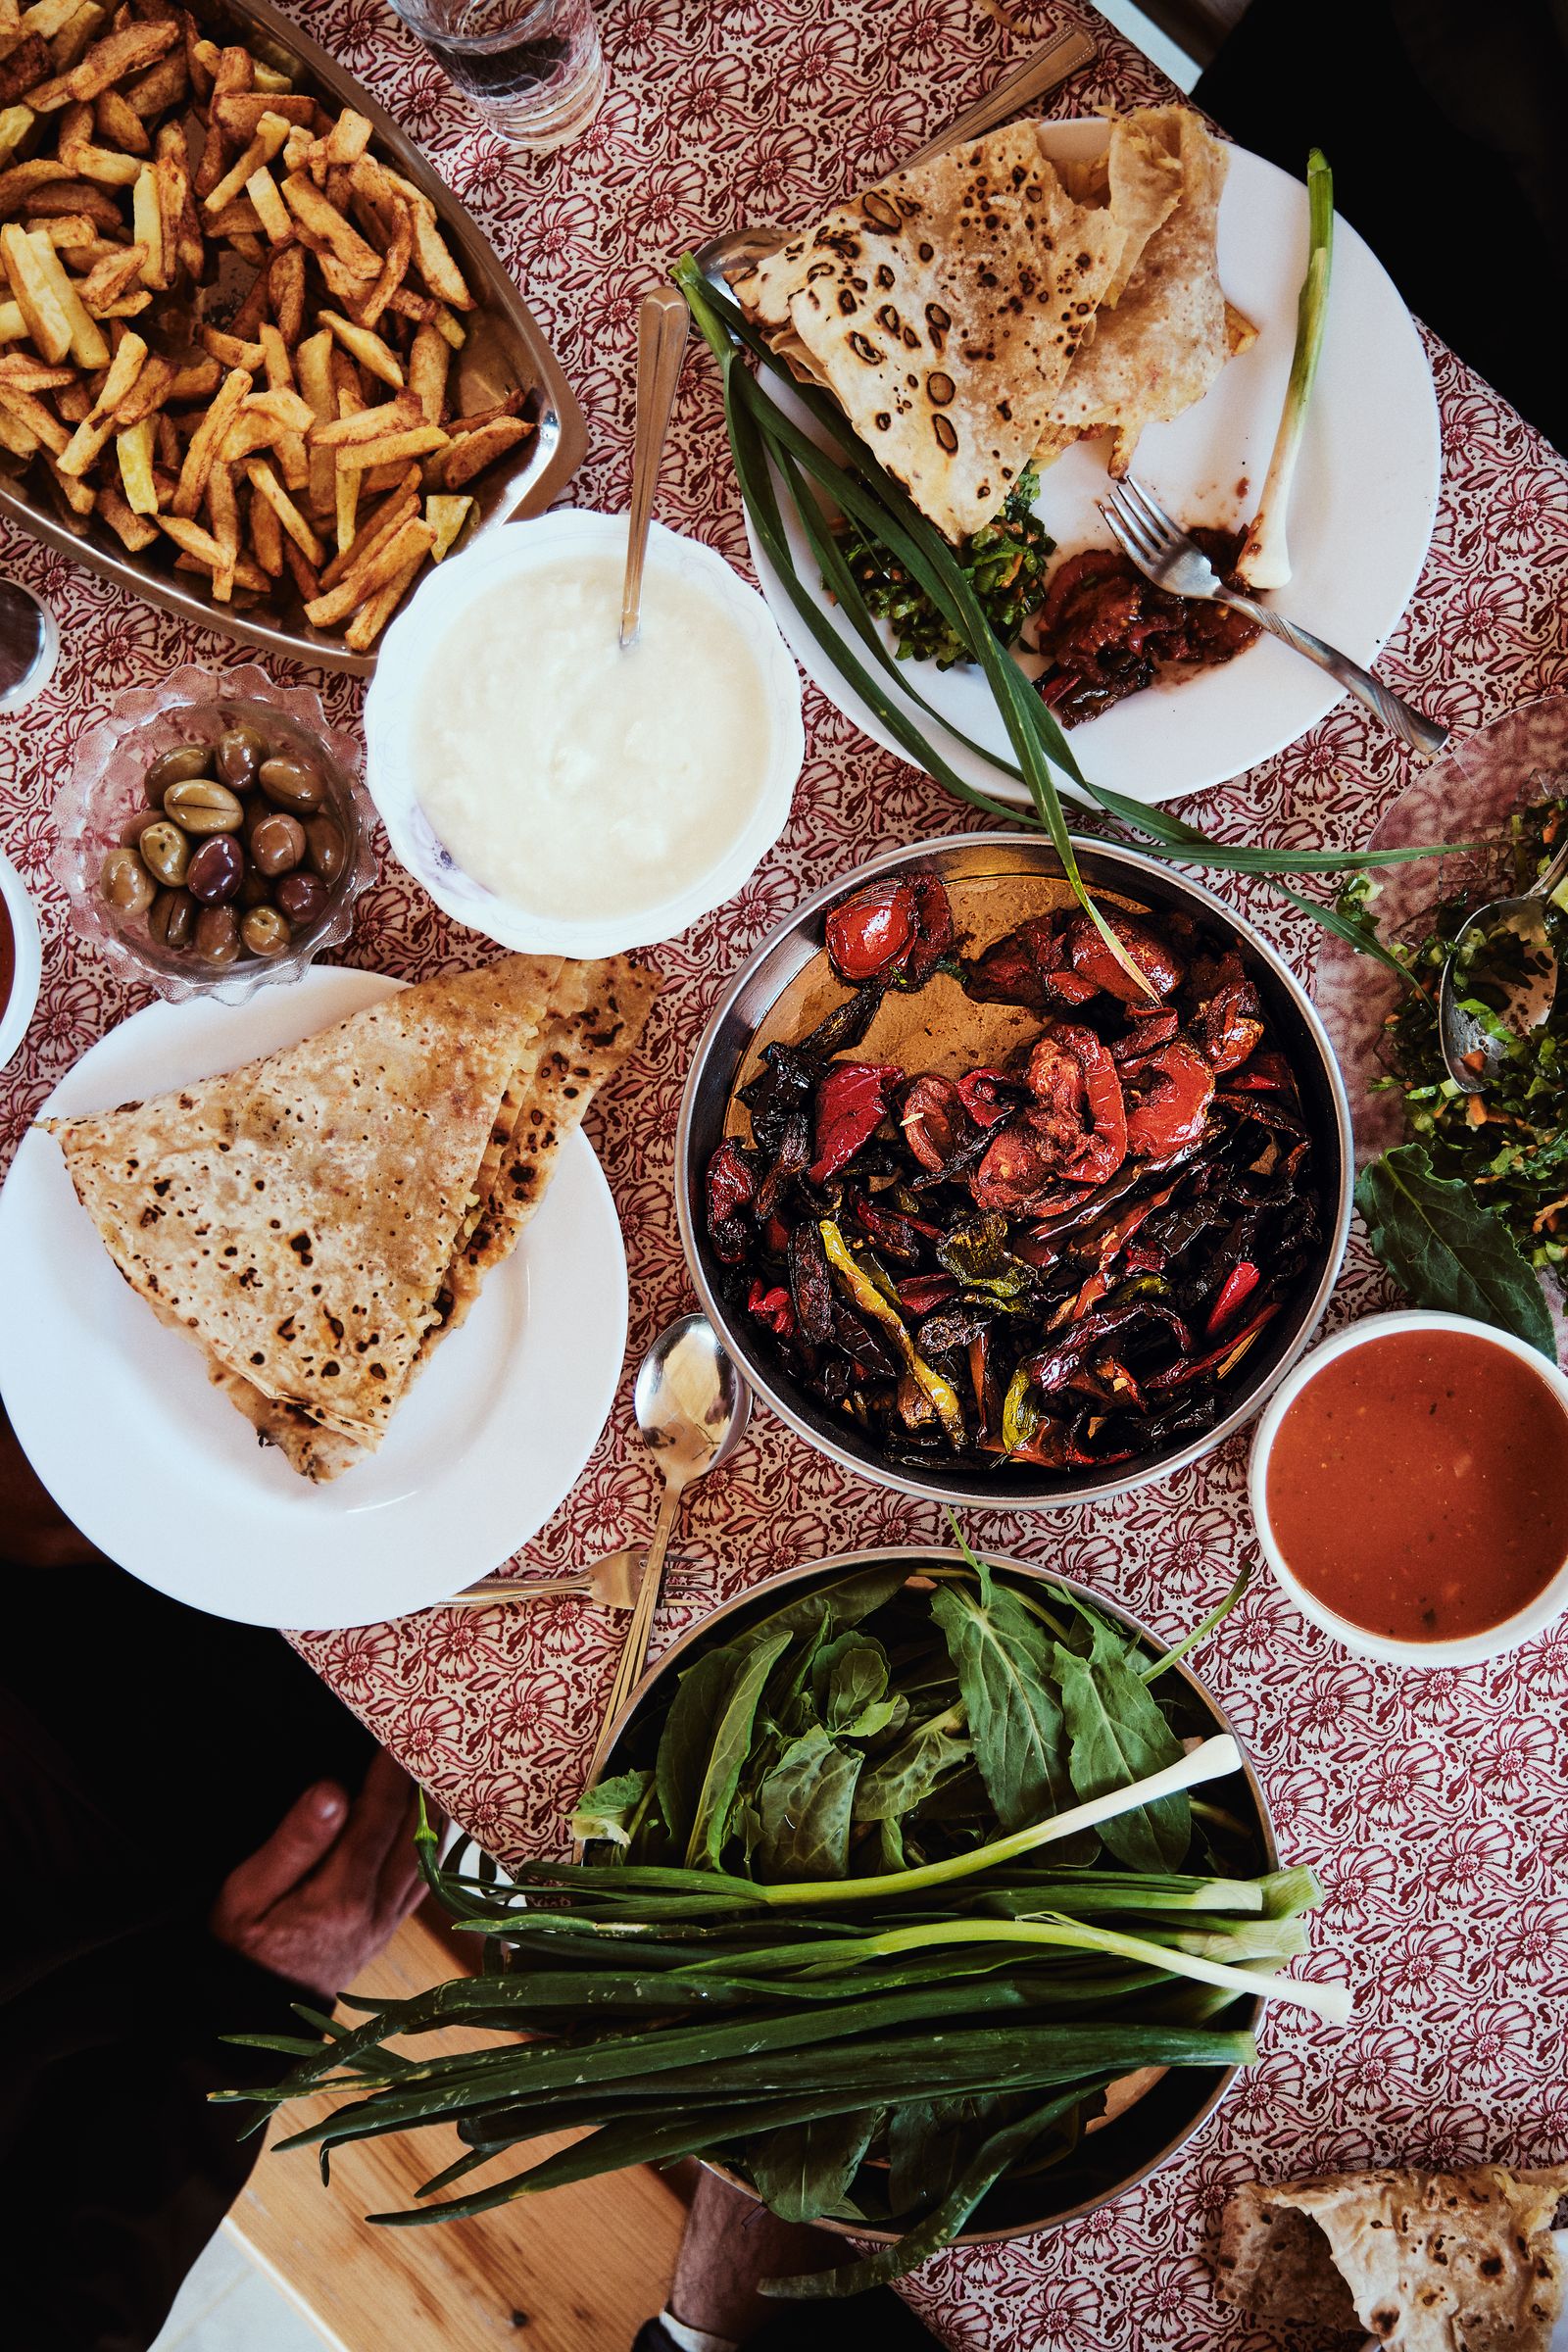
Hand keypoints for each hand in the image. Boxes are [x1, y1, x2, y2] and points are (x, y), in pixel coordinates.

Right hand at [209, 1748, 426, 2000]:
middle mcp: (376, 1907)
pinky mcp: (390, 1928)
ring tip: (437, 1766)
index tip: (398, 1733)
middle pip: (415, 1832)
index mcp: (340, 1895)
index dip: (391, 1771)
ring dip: (434, 1809)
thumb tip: (332, 1791)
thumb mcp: (246, 1894)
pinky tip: (433, 1816)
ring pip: (428, 1855)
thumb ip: (293, 1843)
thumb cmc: (240, 1945)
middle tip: (428, 1738)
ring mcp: (388, 1920)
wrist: (251, 2010)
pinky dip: (434, 1841)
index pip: (379, 1817)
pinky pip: (426, 1878)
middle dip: (422, 1782)